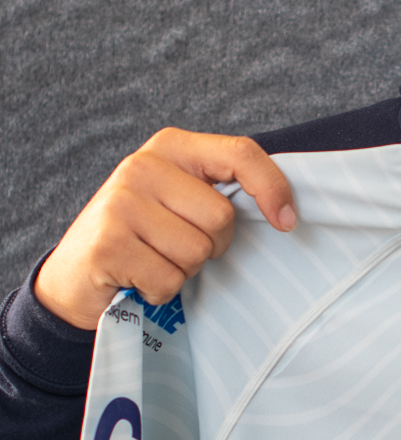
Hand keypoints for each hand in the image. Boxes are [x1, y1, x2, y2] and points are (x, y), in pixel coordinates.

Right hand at [34, 129, 295, 330]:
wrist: (74, 277)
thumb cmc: (142, 237)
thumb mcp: (179, 199)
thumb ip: (219, 191)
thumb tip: (286, 211)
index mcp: (171, 147)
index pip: (240, 153)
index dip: (273, 189)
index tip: (287, 223)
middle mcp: (143, 166)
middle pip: (222, 217)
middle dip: (212, 246)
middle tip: (176, 247)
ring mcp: (121, 203)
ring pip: (197, 252)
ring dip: (184, 271)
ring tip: (153, 261)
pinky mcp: (109, 243)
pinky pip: (170, 280)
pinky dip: (161, 292)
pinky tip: (137, 280)